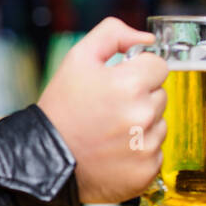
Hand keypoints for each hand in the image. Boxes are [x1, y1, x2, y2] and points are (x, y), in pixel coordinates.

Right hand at [37, 17, 165, 203]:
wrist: (45, 159)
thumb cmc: (61, 109)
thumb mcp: (77, 58)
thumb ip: (112, 34)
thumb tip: (146, 39)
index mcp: (130, 84)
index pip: (159, 66)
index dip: (137, 72)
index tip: (118, 84)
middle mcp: (143, 115)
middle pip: (160, 96)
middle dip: (140, 99)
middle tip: (109, 110)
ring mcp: (146, 146)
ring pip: (159, 125)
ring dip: (141, 126)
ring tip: (110, 132)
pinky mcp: (146, 171)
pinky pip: (155, 153)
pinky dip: (139, 152)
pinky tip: (114, 152)